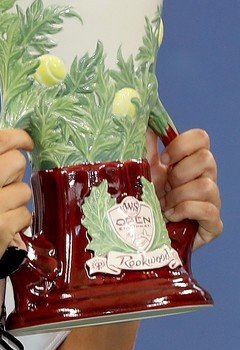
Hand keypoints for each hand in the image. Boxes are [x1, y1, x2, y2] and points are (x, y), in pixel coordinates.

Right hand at [0, 129, 33, 294]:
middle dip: (18, 175)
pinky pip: (26, 215)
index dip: (20, 137)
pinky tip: (2, 232)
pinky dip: (19, 224)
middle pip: (17, 161)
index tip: (28, 144)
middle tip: (5, 192)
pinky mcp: (1, 228)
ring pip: (24, 191)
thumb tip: (15, 154)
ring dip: (18, 204)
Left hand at [146, 128, 221, 248]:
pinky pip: (209, 210)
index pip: (202, 138)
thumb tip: (142, 113)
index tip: (164, 160)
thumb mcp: (137, 166)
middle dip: (179, 174)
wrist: (137, 236)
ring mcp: (211, 202)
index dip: (182, 146)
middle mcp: (204, 178)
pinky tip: (172, 217)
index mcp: (188, 162)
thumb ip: (143, 141)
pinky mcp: (212, 225)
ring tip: (164, 206)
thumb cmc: (139, 200)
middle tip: (164, 187)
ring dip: (178, 196)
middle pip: (207, 159)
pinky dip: (185, 211)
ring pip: (206, 185)